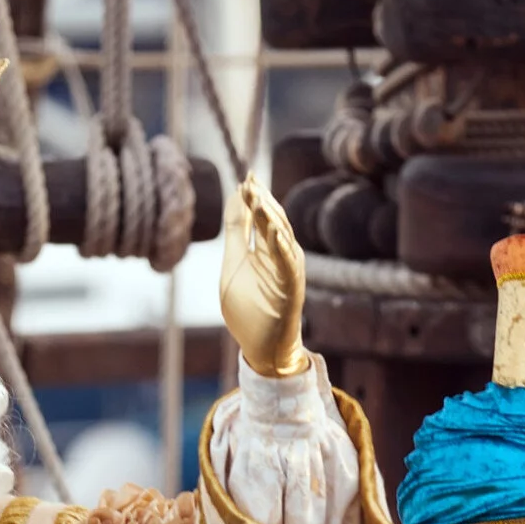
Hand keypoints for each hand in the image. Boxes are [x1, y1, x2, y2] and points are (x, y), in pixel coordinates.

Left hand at [219, 175, 309, 377]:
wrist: (261, 349)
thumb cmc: (249, 309)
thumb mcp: (233, 265)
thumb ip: (235, 234)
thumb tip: (234, 198)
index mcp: (265, 250)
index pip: (260, 217)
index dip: (253, 197)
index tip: (246, 175)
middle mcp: (280, 256)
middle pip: (273, 221)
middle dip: (262, 200)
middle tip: (250, 179)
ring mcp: (288, 271)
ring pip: (281, 238)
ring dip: (270, 216)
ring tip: (258, 196)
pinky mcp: (291, 288)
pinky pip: (287, 263)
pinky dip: (280, 246)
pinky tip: (271, 229)